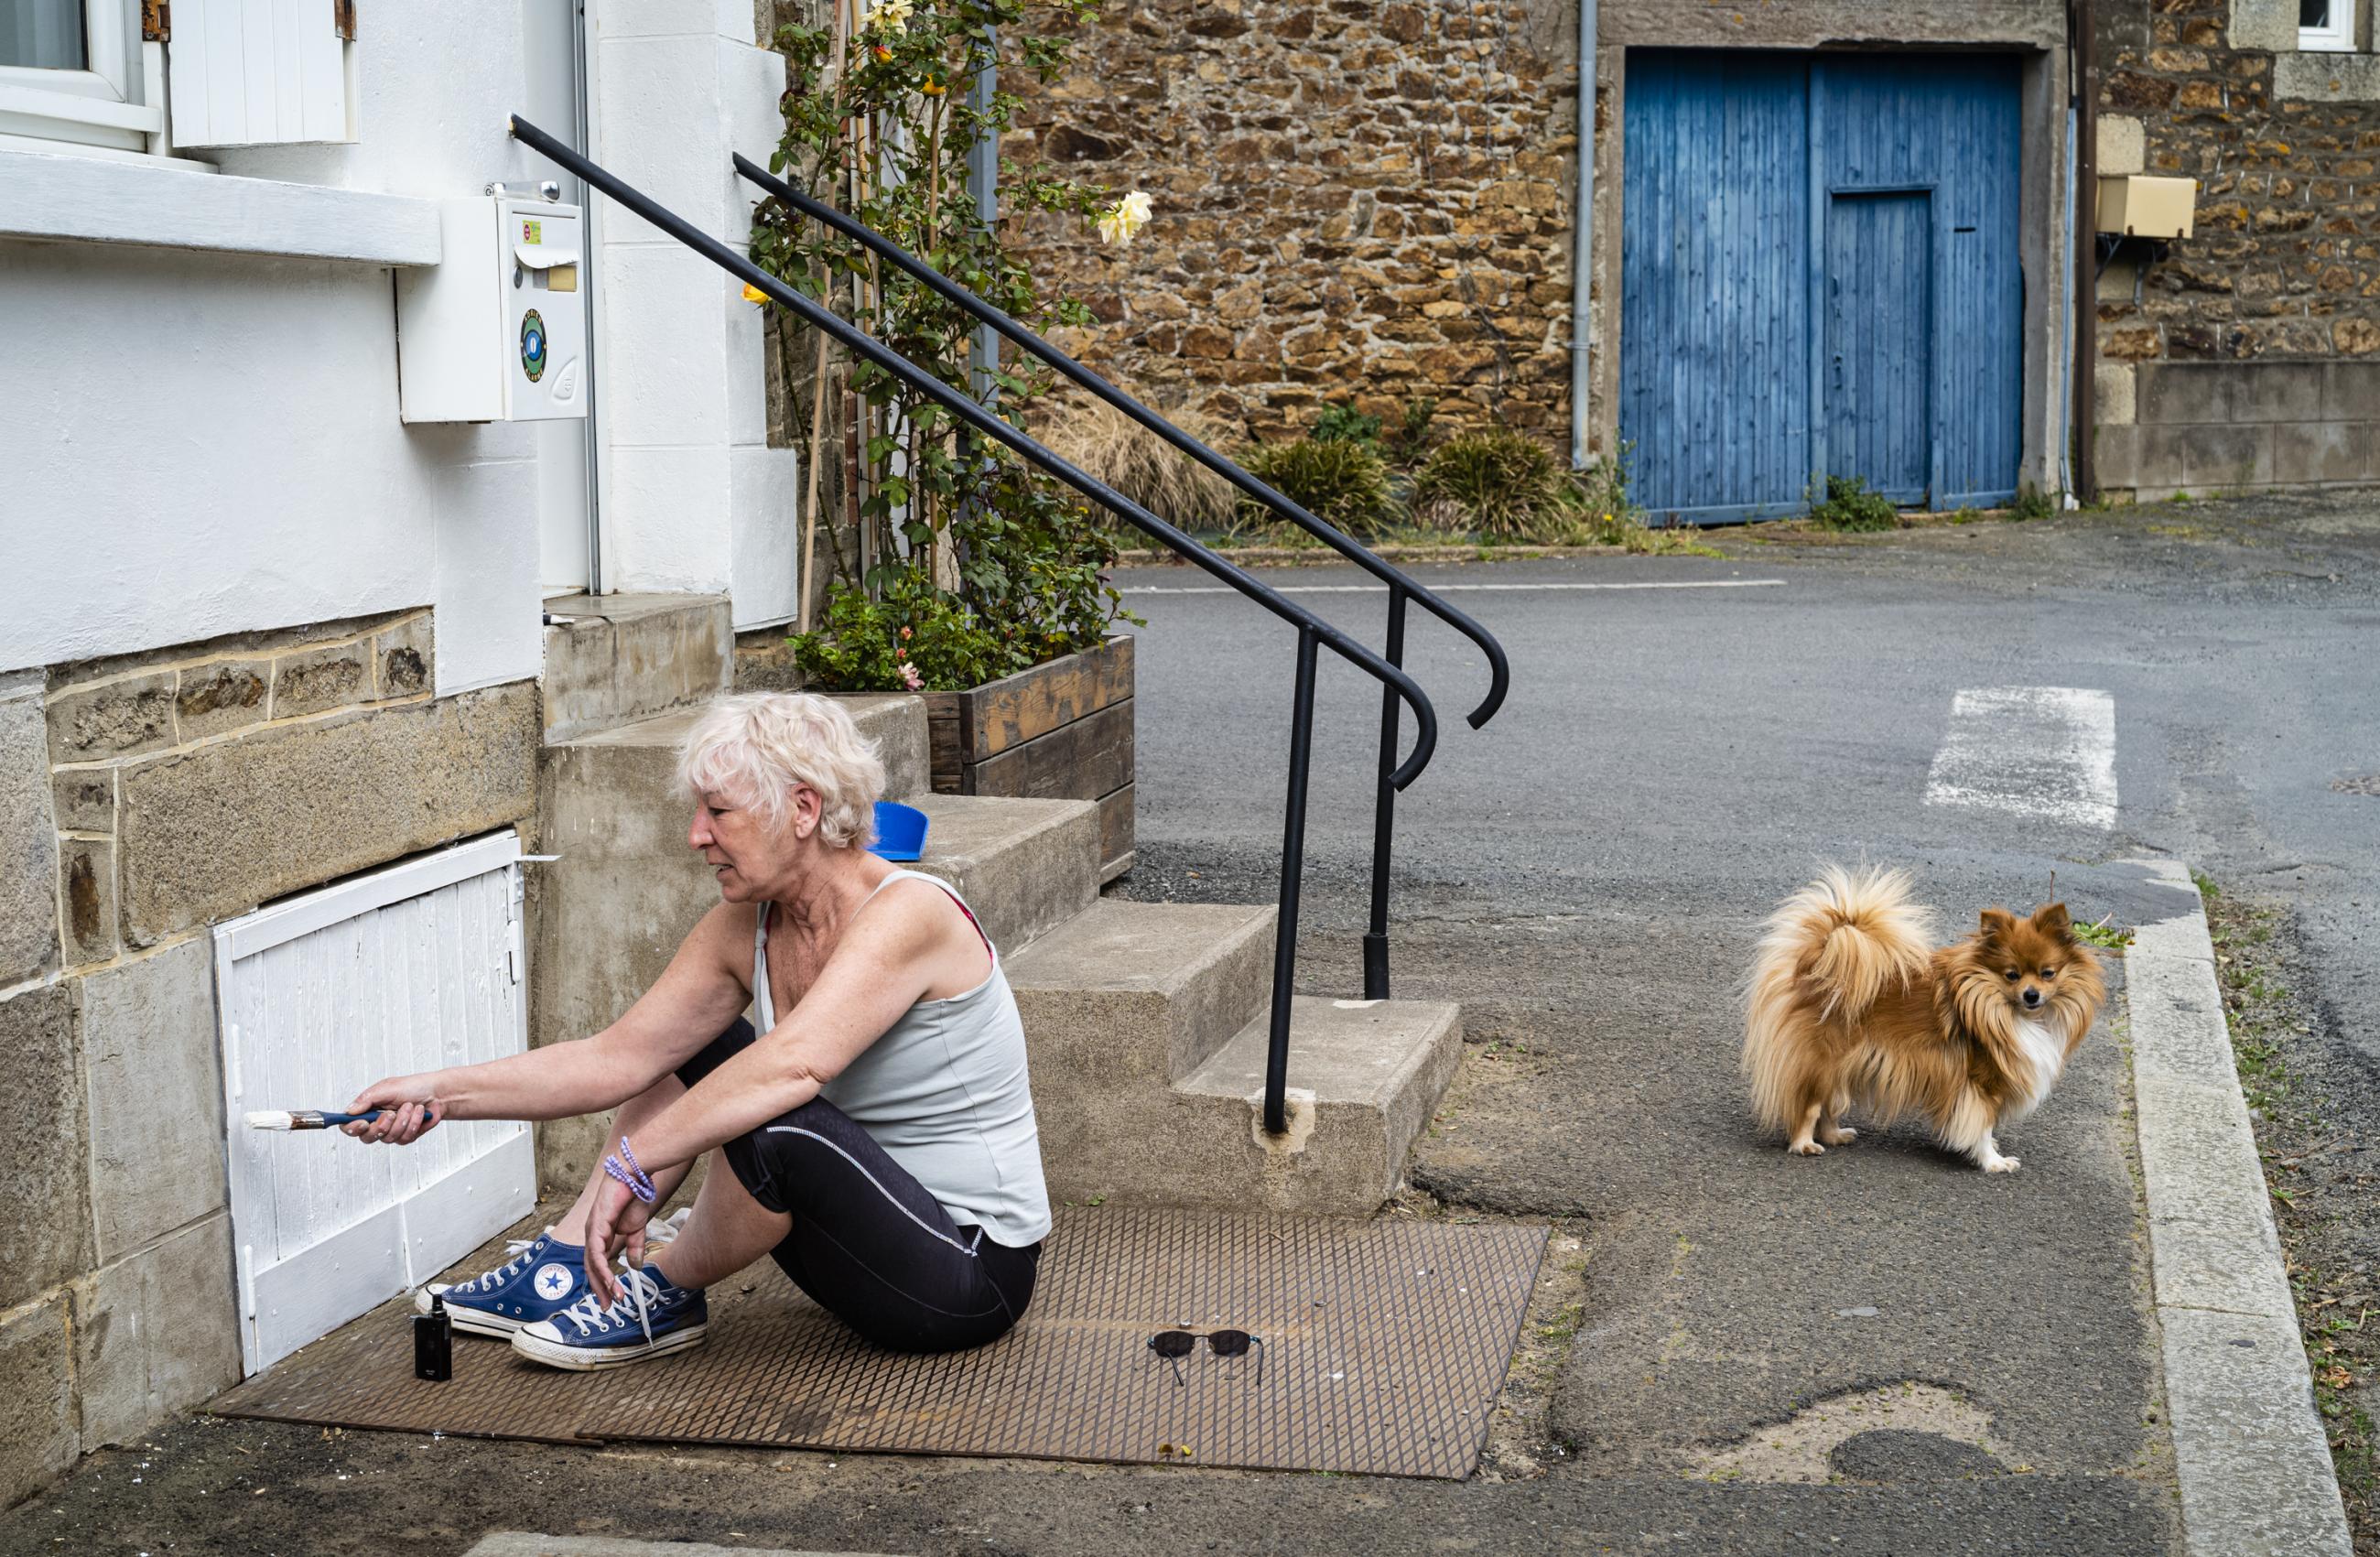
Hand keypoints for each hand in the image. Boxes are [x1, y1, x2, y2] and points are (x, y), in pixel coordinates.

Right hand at [340, 1076, 441, 1143]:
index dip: (352, 1128)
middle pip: (367, 1137)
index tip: (363, 1123)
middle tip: (391, 1113)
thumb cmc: (413, 1087)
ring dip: (402, 1120)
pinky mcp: (405, 1136)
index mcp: (368, 1109)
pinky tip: (419, 1113)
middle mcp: (377, 1122)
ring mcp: (391, 1131)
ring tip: (410, 1106)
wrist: (437, 1093)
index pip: (349, 1125)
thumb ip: (367, 1099)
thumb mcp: (387, 1088)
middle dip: (381, 1126)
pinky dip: (414, 1123)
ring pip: (388, 1138)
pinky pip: (404, 1138)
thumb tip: (349, 1111)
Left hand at [582, 1172, 654, 1305]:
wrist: (634, 1173)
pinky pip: (596, 1254)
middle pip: (590, 1269)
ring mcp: (592, 1230)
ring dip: (603, 1283)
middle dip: (600, 1289)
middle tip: (608, 1307)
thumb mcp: (637, 1229)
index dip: (604, 1282)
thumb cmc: (633, 1196)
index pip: (597, 1265)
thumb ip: (634, 1248)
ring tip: (614, 1298)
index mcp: (600, 1235)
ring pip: (592, 1264)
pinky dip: (603, 1270)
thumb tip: (634, 1267)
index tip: (613, 1298)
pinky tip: (611, 1281)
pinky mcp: (596, 1225)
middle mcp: (592, 1235)